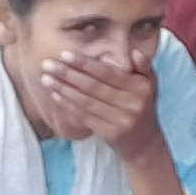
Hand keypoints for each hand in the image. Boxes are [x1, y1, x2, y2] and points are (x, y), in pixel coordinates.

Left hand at [34, 45, 160, 159]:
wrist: (145, 142)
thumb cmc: (142, 105)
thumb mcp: (149, 84)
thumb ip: (144, 66)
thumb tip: (134, 52)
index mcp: (141, 87)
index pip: (107, 73)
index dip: (85, 63)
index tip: (64, 55)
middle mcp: (132, 103)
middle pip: (93, 86)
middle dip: (68, 74)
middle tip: (47, 64)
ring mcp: (122, 120)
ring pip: (86, 101)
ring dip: (63, 89)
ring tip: (46, 78)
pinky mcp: (111, 134)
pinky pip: (85, 116)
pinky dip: (69, 105)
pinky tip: (55, 95)